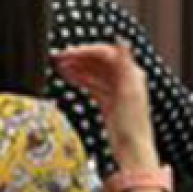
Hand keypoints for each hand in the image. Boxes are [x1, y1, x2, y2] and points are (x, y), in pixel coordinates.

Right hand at [53, 43, 156, 162]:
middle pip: (99, 62)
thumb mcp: (128, 91)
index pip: (106, 53)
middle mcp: (125, 79)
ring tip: (60, 67)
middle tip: (59, 58)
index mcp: (131, 74)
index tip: (69, 52)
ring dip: (78, 67)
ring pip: (94, 73)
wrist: (132, 151)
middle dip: (79, 58)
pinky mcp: (109, 102)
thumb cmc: (133, 124)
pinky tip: (69, 78)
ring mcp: (117, 91)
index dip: (86, 51)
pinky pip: (93, 85)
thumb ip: (124, 64)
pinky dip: (81, 80)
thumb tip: (123, 40)